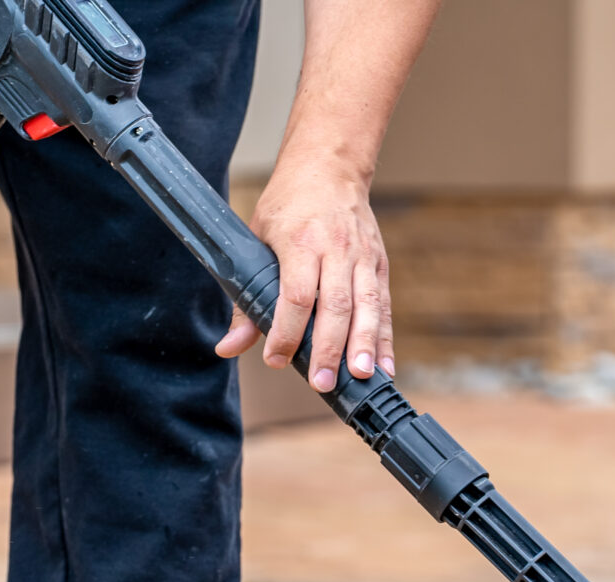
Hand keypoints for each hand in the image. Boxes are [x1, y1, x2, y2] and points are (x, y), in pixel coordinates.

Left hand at [214, 158, 392, 391]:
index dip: (286, 331)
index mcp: (301, 242)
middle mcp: (336, 250)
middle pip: (335, 306)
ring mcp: (362, 258)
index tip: (277, 359)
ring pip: (367, 308)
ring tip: (359, 377)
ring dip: (363, 346)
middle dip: (328, 348)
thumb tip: (229, 345)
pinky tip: (383, 368)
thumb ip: (246, 298)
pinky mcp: (379, 266)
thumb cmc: (289, 204)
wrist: (330, 166)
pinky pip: (384, 307)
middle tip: (321, 382)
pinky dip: (385, 340)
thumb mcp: (258, 239)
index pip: (296, 295)